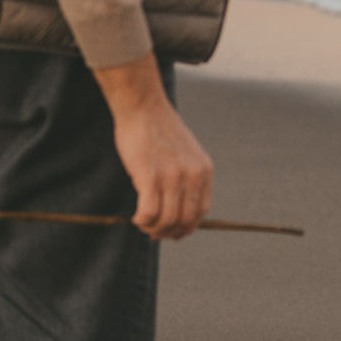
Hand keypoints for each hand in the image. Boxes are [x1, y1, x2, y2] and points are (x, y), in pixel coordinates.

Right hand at [93, 54, 213, 238]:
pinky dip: (142, 221)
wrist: (143, 107)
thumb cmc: (159, 130)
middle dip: (168, 232)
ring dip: (153, 229)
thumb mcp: (186, 153)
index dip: (186, 228)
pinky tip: (136, 218)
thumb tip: (179, 207)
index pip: (201, 212)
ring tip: (143, 224)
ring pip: (167, 220)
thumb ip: (188, 177)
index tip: (173, 232)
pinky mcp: (150, 175)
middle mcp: (193, 175)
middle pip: (184, 220)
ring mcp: (172, 176)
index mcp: (204, 170)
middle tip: (154, 233)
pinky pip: (149, 213)